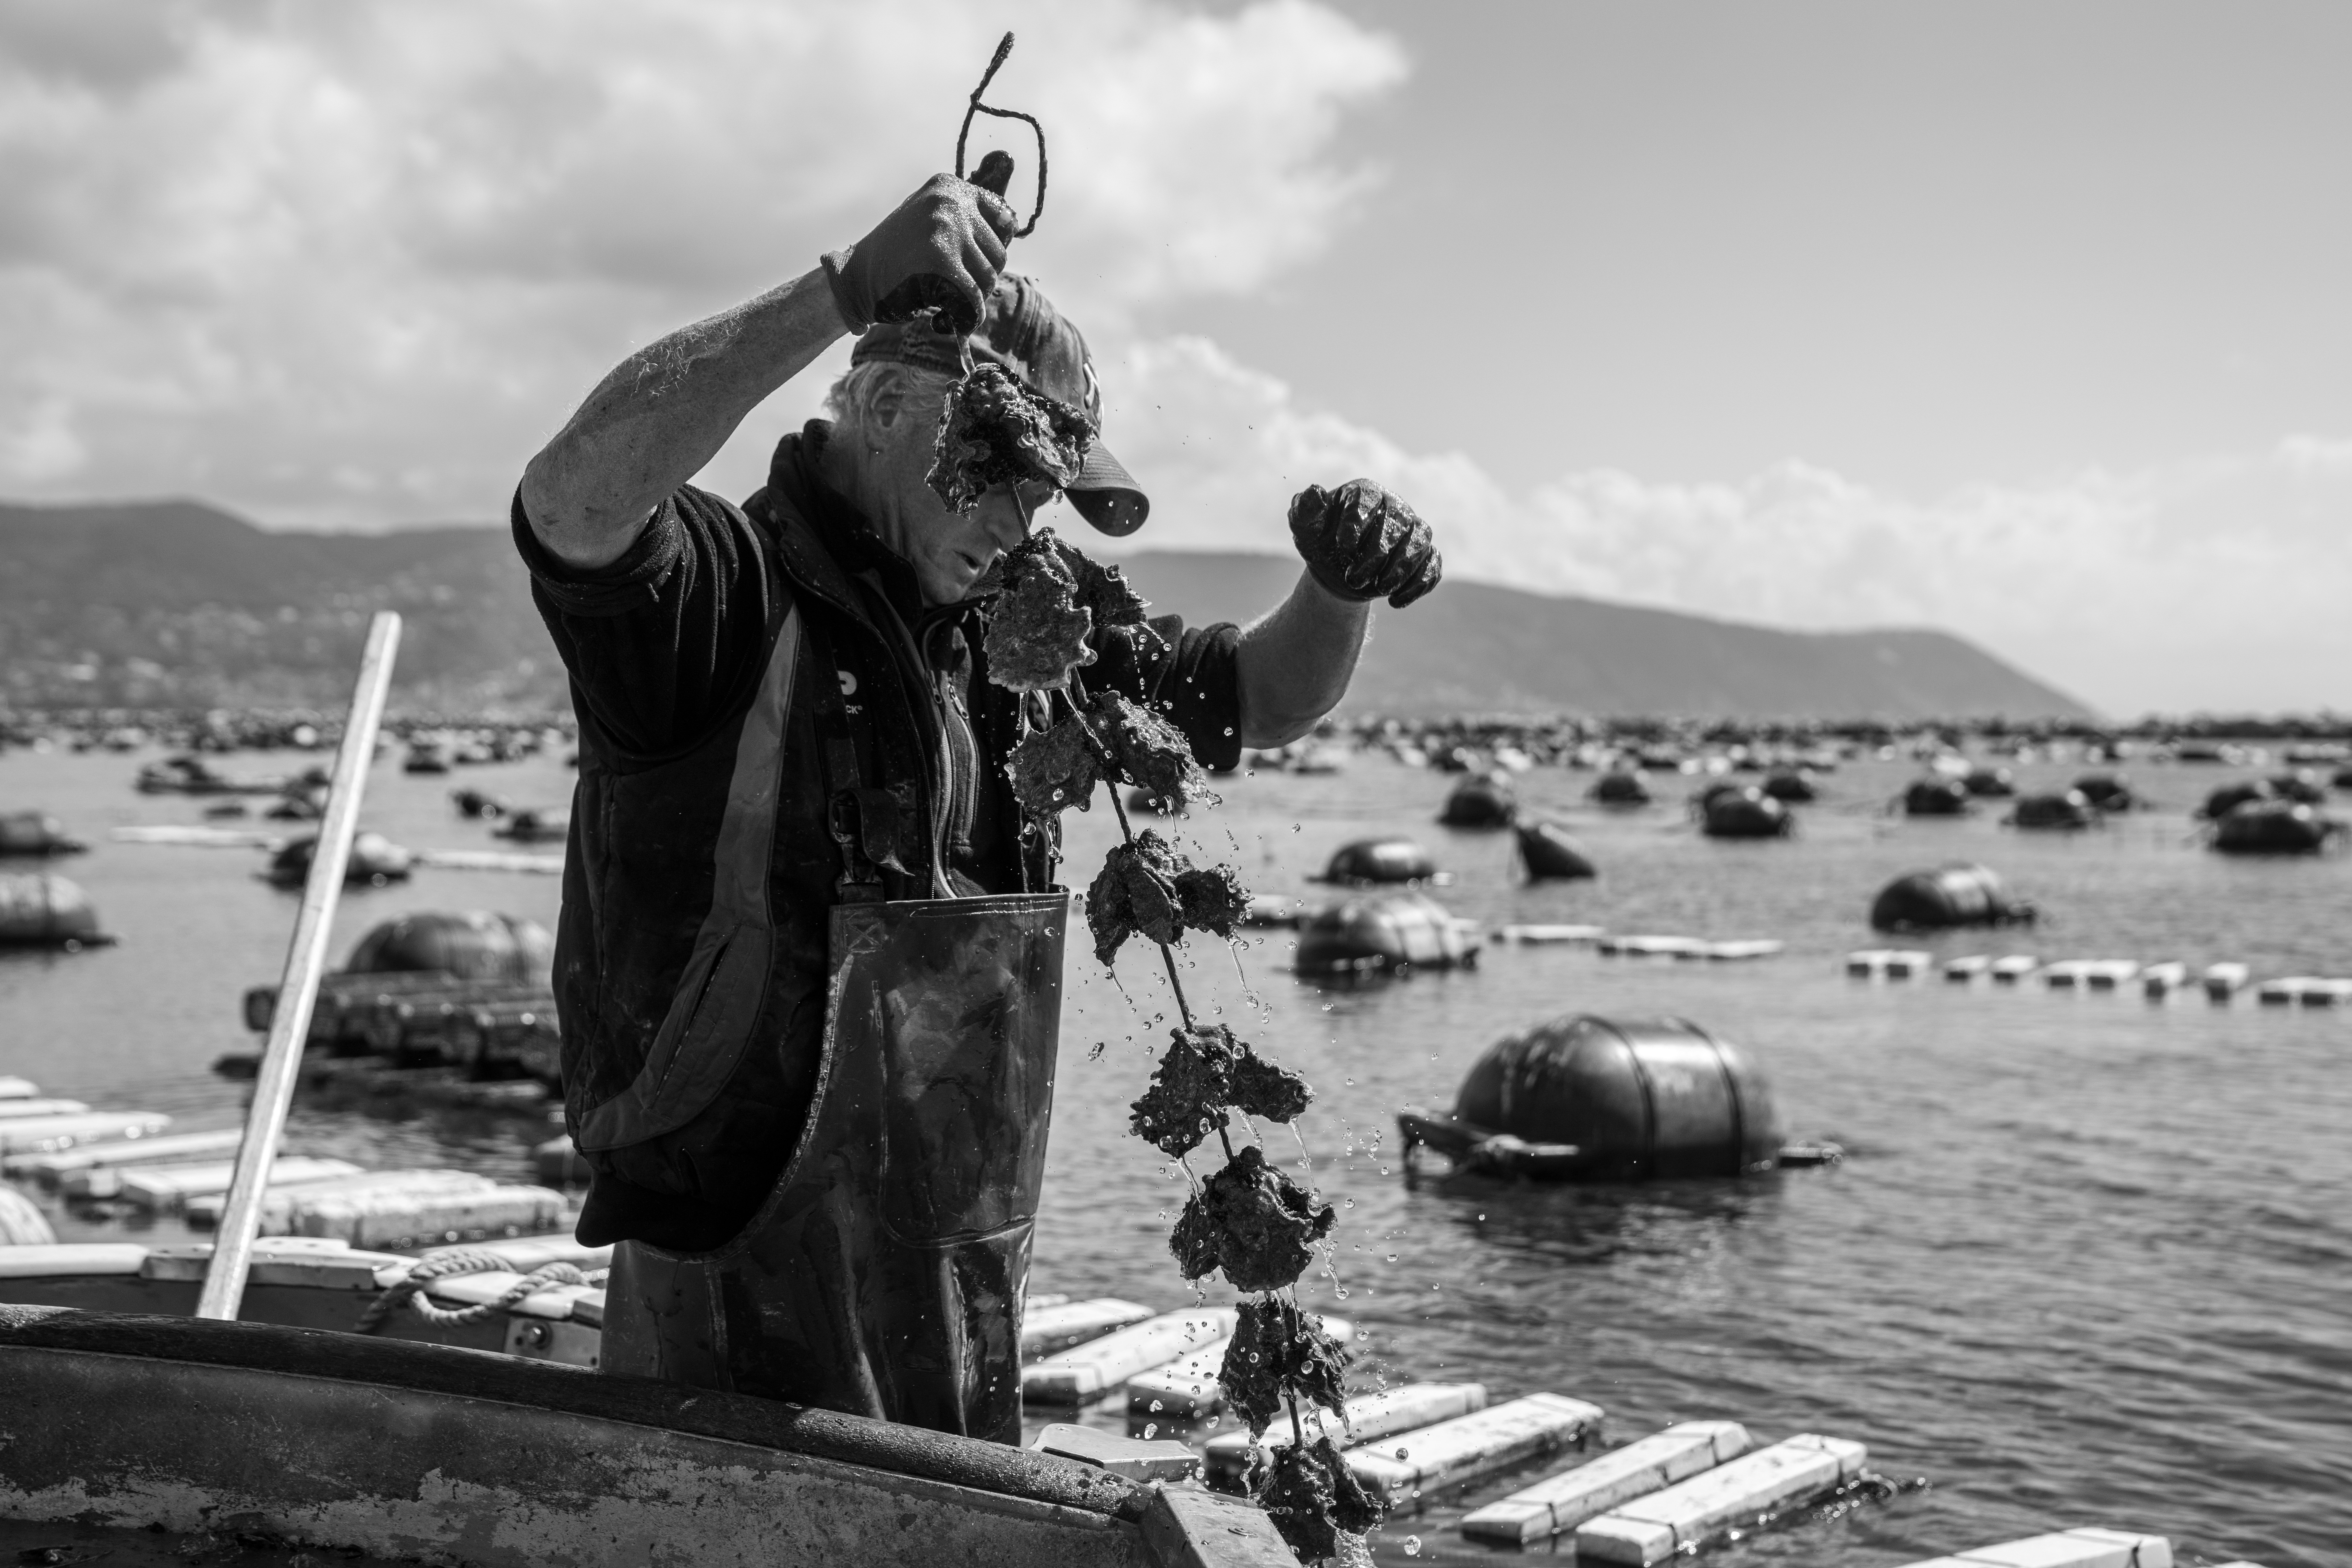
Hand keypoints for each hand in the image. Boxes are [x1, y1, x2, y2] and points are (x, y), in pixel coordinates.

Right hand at [821, 174, 1017, 335]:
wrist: (855, 279)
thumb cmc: (896, 257)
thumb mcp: (930, 222)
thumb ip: (966, 221)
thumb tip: (1010, 223)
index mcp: (948, 187)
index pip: (1003, 217)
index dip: (993, 249)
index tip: (975, 264)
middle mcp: (949, 202)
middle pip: (999, 254)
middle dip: (981, 279)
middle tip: (953, 289)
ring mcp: (946, 229)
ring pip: (988, 279)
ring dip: (972, 300)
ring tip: (944, 301)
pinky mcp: (941, 261)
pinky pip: (973, 300)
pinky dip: (966, 318)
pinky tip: (945, 320)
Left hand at [1287, 480, 1441, 607]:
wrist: (1338, 568)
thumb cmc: (1322, 541)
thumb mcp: (1305, 528)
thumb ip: (1304, 510)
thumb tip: (1314, 492)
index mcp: (1365, 493)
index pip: (1367, 499)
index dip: (1356, 522)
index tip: (1341, 548)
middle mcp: (1394, 507)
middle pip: (1397, 524)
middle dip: (1377, 555)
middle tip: (1354, 579)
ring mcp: (1413, 531)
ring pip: (1420, 543)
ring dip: (1401, 569)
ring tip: (1380, 590)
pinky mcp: (1424, 555)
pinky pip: (1433, 566)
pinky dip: (1418, 585)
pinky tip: (1396, 601)